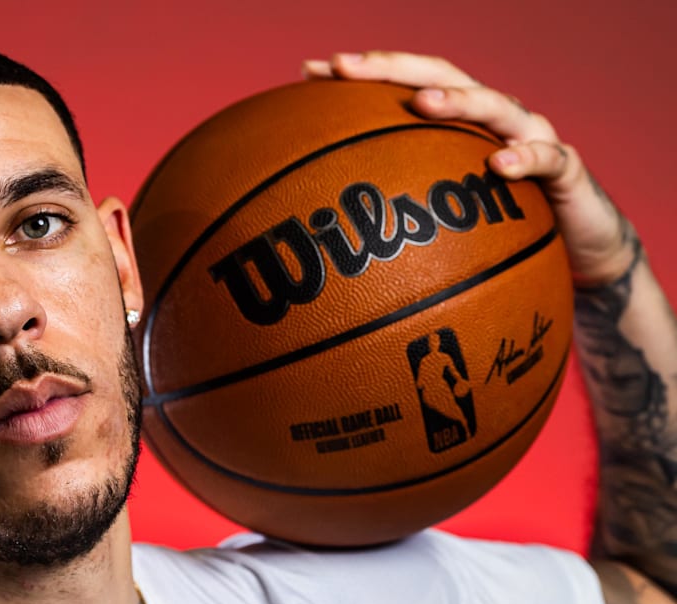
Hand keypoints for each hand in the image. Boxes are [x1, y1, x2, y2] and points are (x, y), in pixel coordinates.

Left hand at [302, 51, 636, 286]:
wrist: (580, 250)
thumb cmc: (502, 226)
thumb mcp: (444, 212)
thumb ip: (398, 203)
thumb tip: (324, 223)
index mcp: (459, 120)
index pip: (406, 82)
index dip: (362, 74)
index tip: (309, 72)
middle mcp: (493, 117)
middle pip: (442, 75)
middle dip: (391, 68)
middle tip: (344, 67)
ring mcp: (532, 136)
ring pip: (494, 105)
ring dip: (456, 101)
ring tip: (419, 103)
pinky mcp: (567, 169)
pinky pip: (547, 158)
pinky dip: (524, 158)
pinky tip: (497, 166)